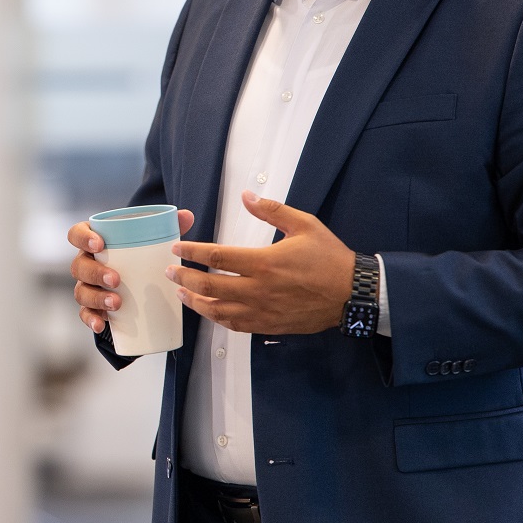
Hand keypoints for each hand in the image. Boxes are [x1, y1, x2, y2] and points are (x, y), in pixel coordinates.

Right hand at [68, 210, 195, 333]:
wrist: (134, 278)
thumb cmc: (138, 253)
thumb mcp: (150, 238)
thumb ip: (167, 226)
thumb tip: (187, 216)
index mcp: (93, 240)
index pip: (76, 234)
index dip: (83, 238)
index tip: (100, 244)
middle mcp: (85, 262)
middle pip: (80, 266)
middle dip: (95, 273)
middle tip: (116, 279)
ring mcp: (86, 285)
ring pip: (81, 292)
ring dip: (96, 298)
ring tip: (116, 303)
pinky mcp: (92, 306)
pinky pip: (85, 313)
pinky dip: (91, 319)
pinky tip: (101, 325)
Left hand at [167, 191, 354, 333]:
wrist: (352, 294)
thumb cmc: (329, 257)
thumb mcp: (304, 224)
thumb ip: (272, 210)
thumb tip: (246, 197)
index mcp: (264, 263)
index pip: (216, 257)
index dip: (192, 253)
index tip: (177, 248)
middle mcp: (259, 290)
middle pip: (209, 287)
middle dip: (184, 279)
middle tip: (170, 272)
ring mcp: (263, 311)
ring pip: (218, 311)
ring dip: (195, 302)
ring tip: (181, 293)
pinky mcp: (269, 325)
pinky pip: (235, 325)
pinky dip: (217, 318)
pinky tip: (209, 311)